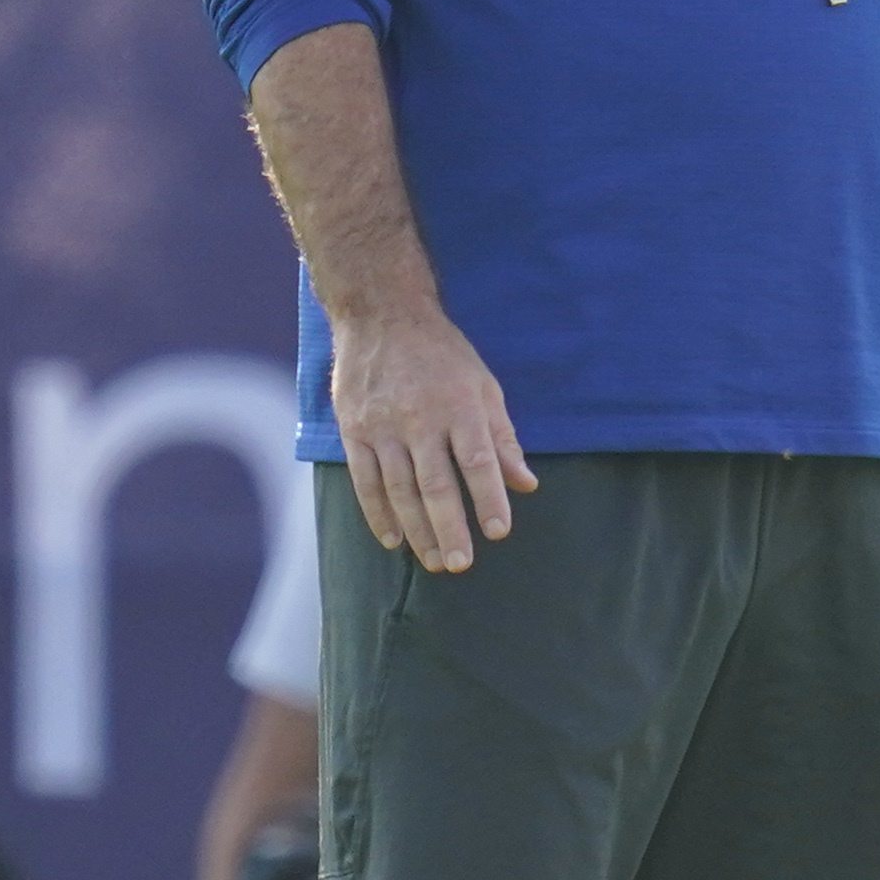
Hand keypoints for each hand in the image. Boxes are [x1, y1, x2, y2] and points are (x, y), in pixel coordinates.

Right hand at [327, 296, 533, 572]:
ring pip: (399, 489)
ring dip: (417, 530)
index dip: (488, 498)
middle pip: (435, 484)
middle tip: (460, 564)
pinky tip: (393, 540)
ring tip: (433, 561)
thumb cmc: (443, 355)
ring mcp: (382, 427)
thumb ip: (503, 439)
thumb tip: (525, 484)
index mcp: (458, 406)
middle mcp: (419, 419)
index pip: (477, 461)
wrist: (381, 315)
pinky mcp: (354, 431)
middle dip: (449, 528)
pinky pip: (365, 481)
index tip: (498, 531)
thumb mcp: (483, 386)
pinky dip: (378, 514)